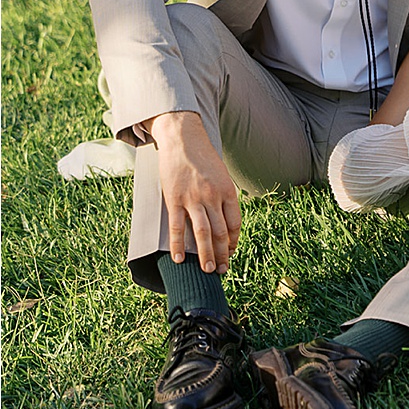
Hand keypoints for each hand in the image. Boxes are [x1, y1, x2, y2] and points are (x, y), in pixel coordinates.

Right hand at [149, 110, 240, 273]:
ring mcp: (192, 198)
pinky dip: (178, 245)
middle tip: (221, 270)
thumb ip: (223, 196)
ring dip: (205, 255)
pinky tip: (179, 259)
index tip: (231, 252)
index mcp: (227, 191)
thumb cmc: (202, 156)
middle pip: (220, 233)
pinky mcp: (174, 199)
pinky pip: (176, 227)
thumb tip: (224, 220)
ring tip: (207, 270)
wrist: (182, 138)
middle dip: (222, 255)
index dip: (234, 242)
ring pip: (202, 234)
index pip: (234, 224)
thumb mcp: (221, 174)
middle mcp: (212, 197)